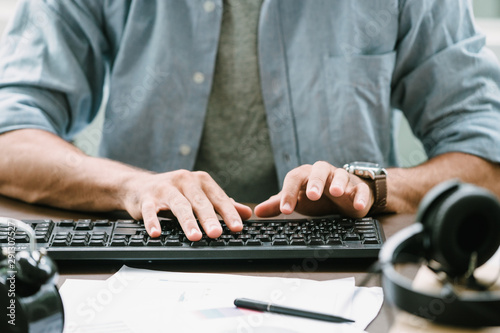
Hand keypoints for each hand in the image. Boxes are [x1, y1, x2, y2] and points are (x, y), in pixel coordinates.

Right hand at [122, 170, 251, 240]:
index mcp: (201, 181)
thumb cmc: (176, 192)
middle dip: (209, 218)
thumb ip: (222, 204)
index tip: (238, 227)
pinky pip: (150, 211)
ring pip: (178, 205)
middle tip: (217, 234)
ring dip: (187, 221)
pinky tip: (156, 233)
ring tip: (195, 236)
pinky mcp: (146, 198)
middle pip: (199, 202)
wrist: (139, 186)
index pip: (218, 198)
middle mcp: (184, 181)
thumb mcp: (200, 195)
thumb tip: (247, 213)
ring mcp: (165, 189)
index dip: (228, 213)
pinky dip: (153, 222)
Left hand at [254, 161, 373, 217]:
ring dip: (339, 183)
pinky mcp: (359, 188)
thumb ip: (279, 204)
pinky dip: (361, 197)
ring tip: (336, 192)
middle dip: (315, 181)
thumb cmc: (319, 196)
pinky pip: (361, 190)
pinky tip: (358, 206)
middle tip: (311, 195)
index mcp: (307, 174)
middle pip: (318, 170)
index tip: (285, 210)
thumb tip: (258, 210)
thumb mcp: (298, 200)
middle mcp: (324, 173)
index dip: (288, 193)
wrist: (346, 195)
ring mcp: (343, 179)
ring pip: (341, 175)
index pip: (294, 178)